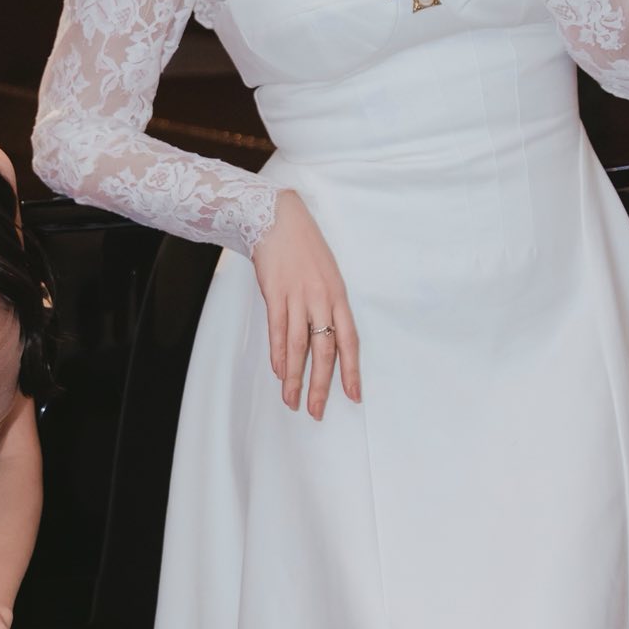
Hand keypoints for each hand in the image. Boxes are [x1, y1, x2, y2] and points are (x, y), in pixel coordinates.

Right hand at [251, 189, 359, 418]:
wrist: (278, 217)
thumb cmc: (304, 246)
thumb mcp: (326, 273)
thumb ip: (326, 304)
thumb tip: (321, 337)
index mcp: (339, 295)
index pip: (349, 341)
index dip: (351, 371)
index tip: (353, 396)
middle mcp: (321, 299)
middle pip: (324, 350)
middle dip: (321, 384)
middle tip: (317, 411)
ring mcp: (297, 296)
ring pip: (298, 346)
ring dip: (294, 377)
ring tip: (292, 401)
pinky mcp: (275, 293)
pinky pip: (277, 330)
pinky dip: (277, 354)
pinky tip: (278, 372)